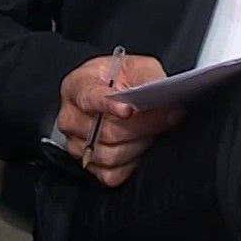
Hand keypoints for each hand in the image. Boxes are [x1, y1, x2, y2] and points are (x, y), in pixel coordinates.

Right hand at [55, 53, 183, 187]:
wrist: (117, 95)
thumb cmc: (122, 80)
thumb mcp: (138, 67)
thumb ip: (147, 77)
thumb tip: (162, 94)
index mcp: (77, 86)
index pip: (89, 98)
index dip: (109, 105)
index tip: (129, 109)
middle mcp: (71, 116)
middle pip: (105, 131)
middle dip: (143, 125)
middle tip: (169, 115)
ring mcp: (77, 143)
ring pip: (110, 155)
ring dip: (140, 144)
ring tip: (156, 130)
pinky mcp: (89, 165)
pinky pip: (111, 174)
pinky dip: (131, 163)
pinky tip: (140, 146)